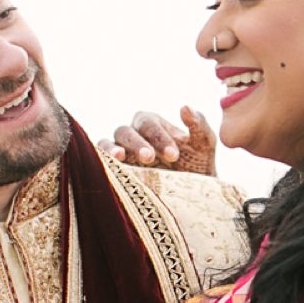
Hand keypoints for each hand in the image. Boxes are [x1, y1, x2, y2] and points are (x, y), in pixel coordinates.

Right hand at [100, 106, 217, 176]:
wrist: (191, 194)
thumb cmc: (197, 165)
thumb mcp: (203, 145)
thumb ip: (199, 124)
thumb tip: (184, 107)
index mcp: (152, 124)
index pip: (149, 123)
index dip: (159, 136)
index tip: (174, 155)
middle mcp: (132, 135)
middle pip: (125, 131)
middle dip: (137, 144)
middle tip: (149, 158)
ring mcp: (119, 152)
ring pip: (106, 143)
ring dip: (113, 149)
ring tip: (120, 158)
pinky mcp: (112, 170)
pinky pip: (100, 163)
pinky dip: (101, 163)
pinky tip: (111, 171)